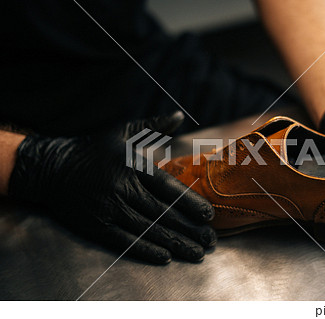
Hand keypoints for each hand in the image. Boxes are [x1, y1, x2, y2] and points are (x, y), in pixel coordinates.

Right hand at [8, 112, 216, 263]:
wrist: (51, 167)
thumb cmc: (92, 149)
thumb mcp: (122, 132)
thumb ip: (153, 126)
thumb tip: (178, 115)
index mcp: (132, 166)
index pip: (168, 187)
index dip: (190, 203)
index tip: (209, 215)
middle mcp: (123, 189)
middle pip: (163, 213)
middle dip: (189, 229)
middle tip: (210, 240)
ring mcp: (109, 209)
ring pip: (149, 230)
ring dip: (175, 243)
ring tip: (197, 253)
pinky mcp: (96, 226)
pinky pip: (126, 242)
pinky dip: (146, 250)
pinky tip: (166, 257)